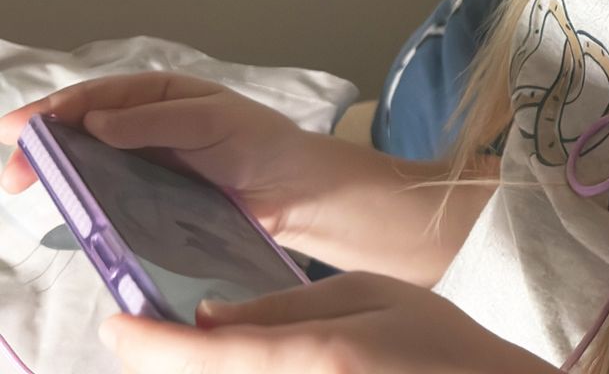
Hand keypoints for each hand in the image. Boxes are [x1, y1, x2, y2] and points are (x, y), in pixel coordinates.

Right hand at [0, 72, 315, 236]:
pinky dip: (80, 197)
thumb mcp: (211, 121)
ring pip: (87, 161)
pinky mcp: (147, 200)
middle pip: (81, 128)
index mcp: (159, 94)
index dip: (57, 108)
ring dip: (54, 169)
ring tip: (23, 182)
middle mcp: (144, 125)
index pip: (99, 94)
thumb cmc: (257, 142)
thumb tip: (94, 121)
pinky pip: (106, 195)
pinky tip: (60, 206)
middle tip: (12, 168)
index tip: (20, 126)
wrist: (289, 190)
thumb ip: (156, 121)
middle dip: (42, 141)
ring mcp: (143, 163)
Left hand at [98, 272, 558, 373]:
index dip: (151, 345)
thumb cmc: (441, 344)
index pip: (208, 355)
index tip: (115, 325)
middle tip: (145, 339)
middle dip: (166, 363)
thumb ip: (284, 305)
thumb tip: (206, 316)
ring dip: (202, 370)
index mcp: (315, 358)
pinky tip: (240, 364)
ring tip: (191, 347)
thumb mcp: (370, 294)